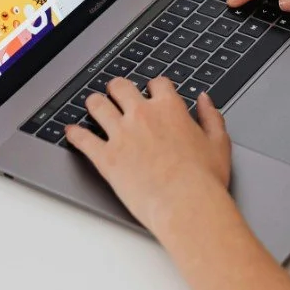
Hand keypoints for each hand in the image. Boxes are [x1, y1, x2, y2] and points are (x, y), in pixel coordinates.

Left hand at [66, 77, 231, 233]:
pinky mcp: (106, 157)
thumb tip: (205, 100)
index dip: (154, 86)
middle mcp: (142, 115)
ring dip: (95, 103)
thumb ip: (211, 116)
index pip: (157, 83)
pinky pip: (83, 139)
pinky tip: (71, 132)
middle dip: (118, 88)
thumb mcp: (218, 143)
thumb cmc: (205, 180)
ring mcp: (121, 134)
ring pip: (97, 105)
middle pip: (121, 87)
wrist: (187, 205)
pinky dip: (75, 134)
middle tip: (116, 93)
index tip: (152, 92)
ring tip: (93, 105)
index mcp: (169, 108)